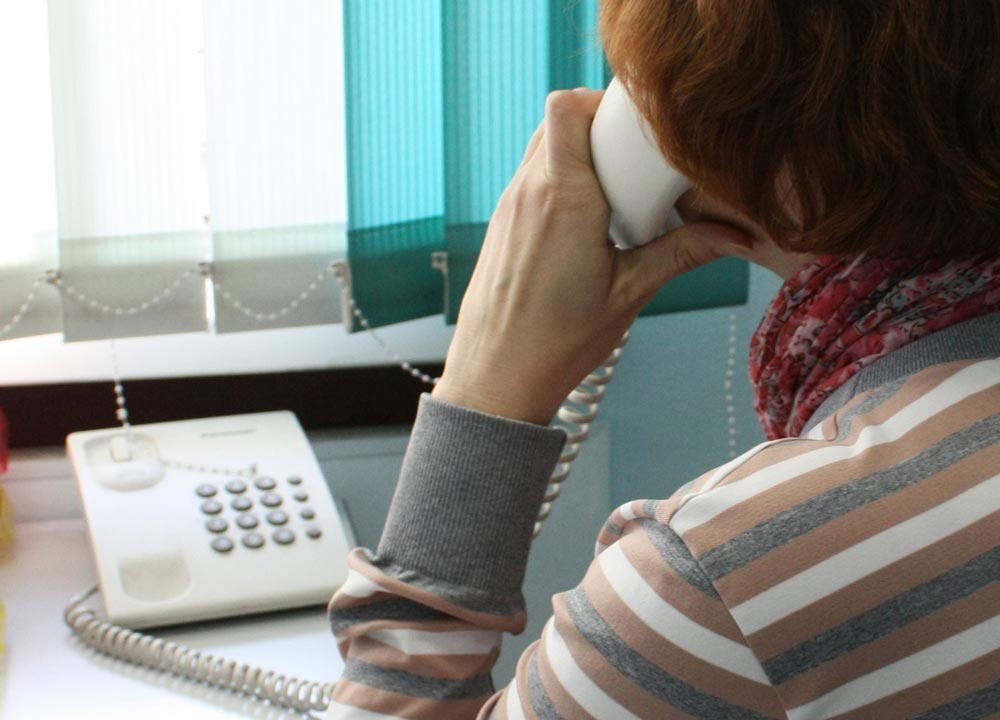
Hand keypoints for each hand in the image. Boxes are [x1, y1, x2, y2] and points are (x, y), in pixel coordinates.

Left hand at [432, 88, 752, 423]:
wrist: (497, 376)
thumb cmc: (557, 341)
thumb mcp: (629, 294)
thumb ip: (682, 253)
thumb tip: (736, 234)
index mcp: (564, 198)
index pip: (567, 107)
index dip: (599, 101)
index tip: (633, 127)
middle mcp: (529, 191)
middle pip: (557, 118)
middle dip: (596, 124)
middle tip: (632, 159)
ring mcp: (509, 206)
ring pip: (540, 145)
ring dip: (576, 151)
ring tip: (612, 189)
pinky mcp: (501, 224)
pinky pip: (528, 175)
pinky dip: (557, 177)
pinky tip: (584, 217)